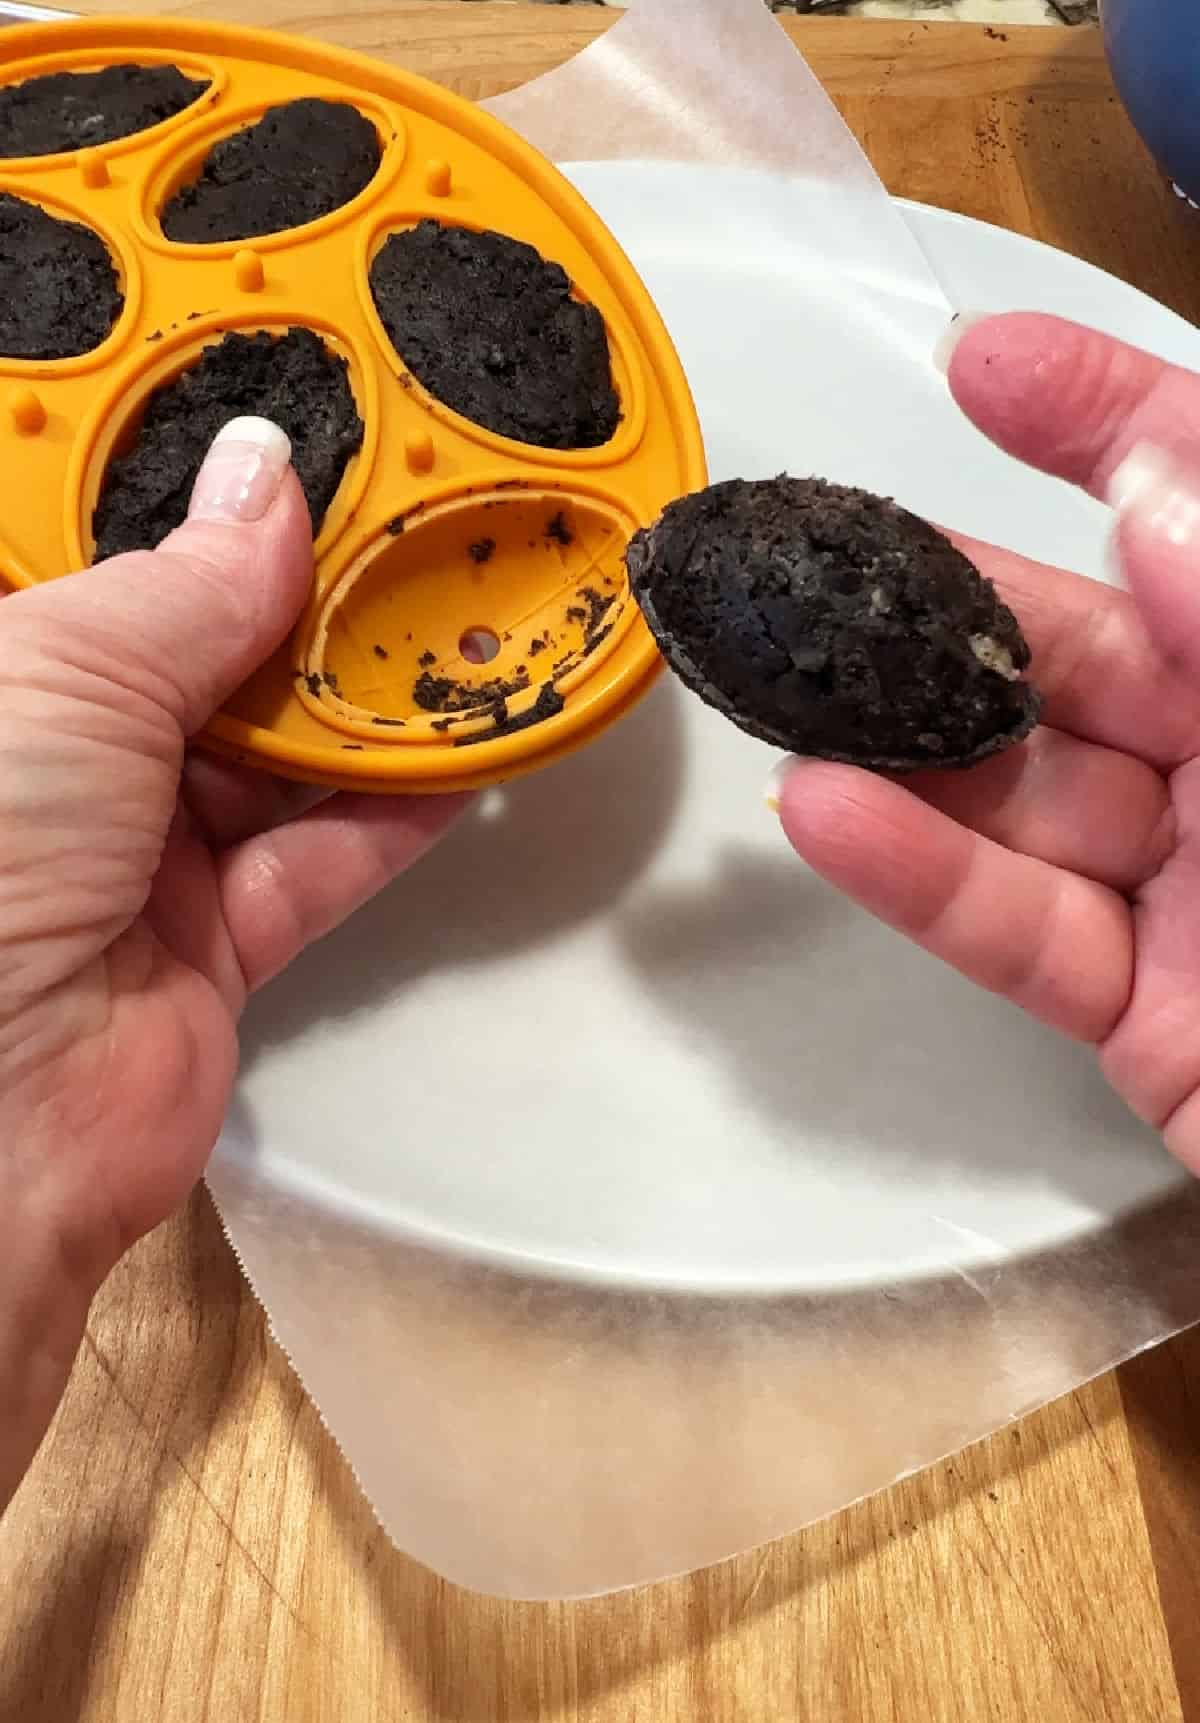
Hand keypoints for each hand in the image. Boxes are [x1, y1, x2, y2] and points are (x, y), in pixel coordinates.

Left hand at [0, 419, 464, 1507]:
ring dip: (359, 694)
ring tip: (459, 608)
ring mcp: (127, 853)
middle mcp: (49, 756)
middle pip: (188, 645)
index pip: (77, 545)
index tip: (256, 404)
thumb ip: (184, 580)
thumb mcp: (62, 671)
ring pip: (267, 750)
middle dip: (288, 583)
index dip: (159, 476)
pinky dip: (391, 810)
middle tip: (393, 500)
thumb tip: (267, 474)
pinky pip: (317, 857)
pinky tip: (466, 748)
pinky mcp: (209, 941)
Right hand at [775, 313, 1199, 1176]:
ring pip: (1028, 794)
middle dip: (958, 600)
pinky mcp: (1142, 1014)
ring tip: (783, 685)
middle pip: (1092, 653)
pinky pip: (1020, 931)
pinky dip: (921, 880)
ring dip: (902, 744)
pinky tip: (825, 815)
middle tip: (830, 557)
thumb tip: (1151, 492)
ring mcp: (1199, 890)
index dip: (1111, 422)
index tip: (988, 365)